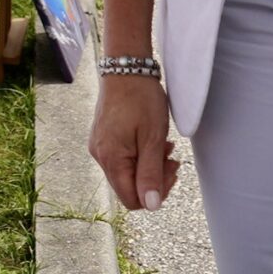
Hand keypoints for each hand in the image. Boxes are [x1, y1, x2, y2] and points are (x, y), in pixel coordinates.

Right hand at [89, 74, 179, 210]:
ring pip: (127, 172)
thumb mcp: (153, 139)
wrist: (126, 67)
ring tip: (164, 146)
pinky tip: (152, 140)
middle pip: (129, 187)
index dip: (154, 194)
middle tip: (172, 158)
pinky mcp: (103, 137)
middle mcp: (100, 155)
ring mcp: (100, 146)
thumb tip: (151, 206)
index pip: (132, 200)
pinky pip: (122, 158)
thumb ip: (151, 174)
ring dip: (149, 165)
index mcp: (111, 159)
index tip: (171, 170)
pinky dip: (140, 154)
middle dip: (154, 178)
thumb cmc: (141, 99)